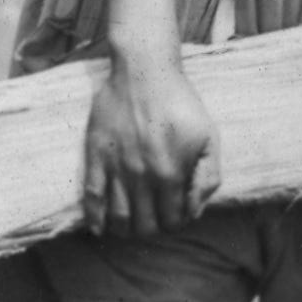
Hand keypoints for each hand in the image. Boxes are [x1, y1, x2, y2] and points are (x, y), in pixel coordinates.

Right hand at [83, 50, 223, 233]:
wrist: (144, 71)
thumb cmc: (181, 103)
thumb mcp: (209, 136)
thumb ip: (208, 177)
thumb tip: (196, 210)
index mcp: (171, 174)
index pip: (173, 219)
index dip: (177, 223)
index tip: (176, 215)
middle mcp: (142, 176)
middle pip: (145, 225)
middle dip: (152, 228)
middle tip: (154, 220)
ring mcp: (117, 167)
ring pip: (119, 218)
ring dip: (126, 230)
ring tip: (131, 227)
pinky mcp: (96, 156)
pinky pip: (92, 196)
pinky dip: (95, 219)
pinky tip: (99, 229)